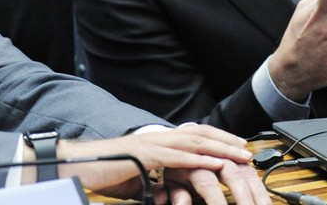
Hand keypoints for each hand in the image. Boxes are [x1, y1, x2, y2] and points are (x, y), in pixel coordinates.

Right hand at [55, 124, 269, 204]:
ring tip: (240, 155)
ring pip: (194, 142)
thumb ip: (156, 182)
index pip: (193, 135)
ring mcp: (153, 144)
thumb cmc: (105, 172)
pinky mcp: (147, 155)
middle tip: (246, 149)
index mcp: (157, 142)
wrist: (80, 165)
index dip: (216, 139)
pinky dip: (200, 159)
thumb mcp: (138, 179)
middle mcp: (158, 137)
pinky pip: (179, 156)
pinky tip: (216, 163)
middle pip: (200, 134)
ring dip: (221, 148)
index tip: (235, 147)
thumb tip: (167, 192)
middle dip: (225, 141)